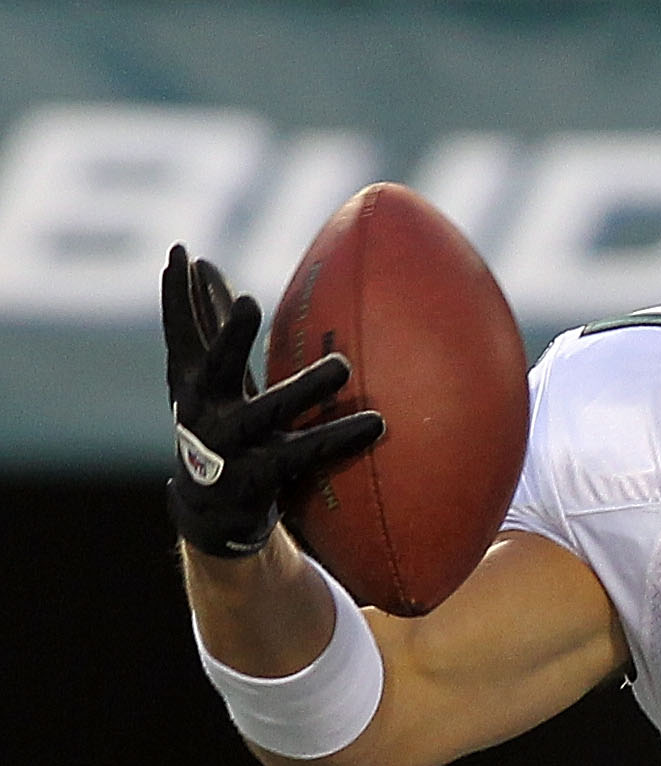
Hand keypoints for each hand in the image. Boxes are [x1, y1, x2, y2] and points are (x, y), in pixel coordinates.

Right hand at [163, 245, 383, 558]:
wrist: (214, 511)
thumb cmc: (222, 425)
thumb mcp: (214, 379)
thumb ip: (214, 329)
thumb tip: (209, 268)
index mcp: (190, 383)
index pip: (179, 333)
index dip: (176, 297)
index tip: (181, 254)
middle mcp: (202, 412)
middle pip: (215, 368)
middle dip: (229, 335)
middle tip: (247, 302)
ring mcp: (229, 448)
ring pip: (270, 411)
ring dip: (306, 388)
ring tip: (343, 364)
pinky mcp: (259, 478)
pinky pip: (309, 453)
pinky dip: (342, 437)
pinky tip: (378, 424)